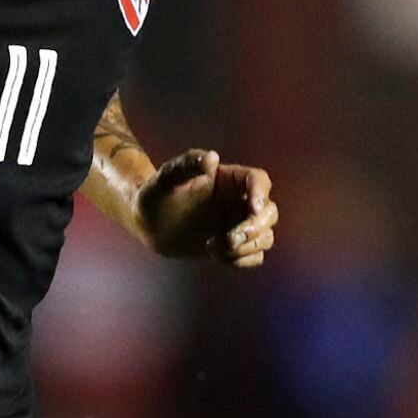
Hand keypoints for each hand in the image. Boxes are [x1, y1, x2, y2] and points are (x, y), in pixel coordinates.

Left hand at [136, 147, 276, 266]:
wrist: (148, 224)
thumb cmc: (156, 195)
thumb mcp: (165, 178)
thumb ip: (186, 165)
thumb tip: (211, 158)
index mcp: (229, 179)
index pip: (259, 180)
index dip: (261, 193)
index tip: (253, 208)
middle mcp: (239, 200)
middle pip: (269, 212)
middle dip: (254, 227)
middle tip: (230, 238)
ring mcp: (238, 224)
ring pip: (265, 236)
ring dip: (247, 246)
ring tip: (214, 247)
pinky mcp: (234, 246)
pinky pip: (256, 255)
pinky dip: (242, 259)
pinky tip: (217, 255)